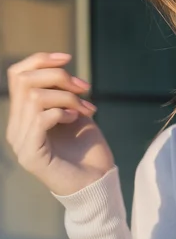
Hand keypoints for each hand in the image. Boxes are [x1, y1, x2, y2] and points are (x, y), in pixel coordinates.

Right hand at [5, 52, 114, 195]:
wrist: (96, 182)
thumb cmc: (87, 148)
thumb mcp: (74, 111)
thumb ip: (62, 92)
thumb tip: (60, 66)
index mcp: (24, 115)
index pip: (16, 75)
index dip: (40, 60)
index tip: (68, 57)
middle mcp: (16, 127)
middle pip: (25, 81)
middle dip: (59, 77)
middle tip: (85, 88)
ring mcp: (21, 142)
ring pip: (34, 97)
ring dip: (67, 97)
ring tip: (86, 108)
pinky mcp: (32, 155)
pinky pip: (41, 118)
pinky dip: (63, 111)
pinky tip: (78, 118)